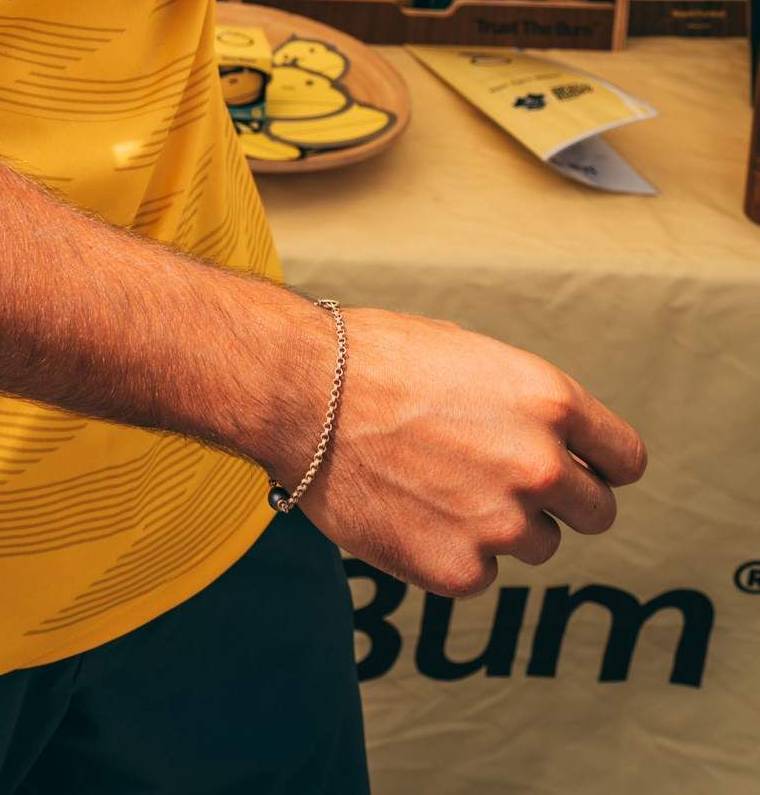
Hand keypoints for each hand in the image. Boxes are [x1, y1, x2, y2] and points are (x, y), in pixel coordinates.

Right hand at [285, 304, 646, 596]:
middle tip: (507, 485)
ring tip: (439, 486)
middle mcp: (539, 466)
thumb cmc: (375, 360)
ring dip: (502, 525)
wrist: (302, 392)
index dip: (600, 465)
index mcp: (549, 401)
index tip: (580, 469)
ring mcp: (502, 524)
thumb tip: (552, 442)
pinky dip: (454, 551)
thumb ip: (524, 406)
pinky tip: (410, 510)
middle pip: (595, 512)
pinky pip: (482, 572)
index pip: (625, 459)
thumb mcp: (470, 356)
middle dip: (561, 502)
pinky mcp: (459, 570)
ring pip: (537, 545)